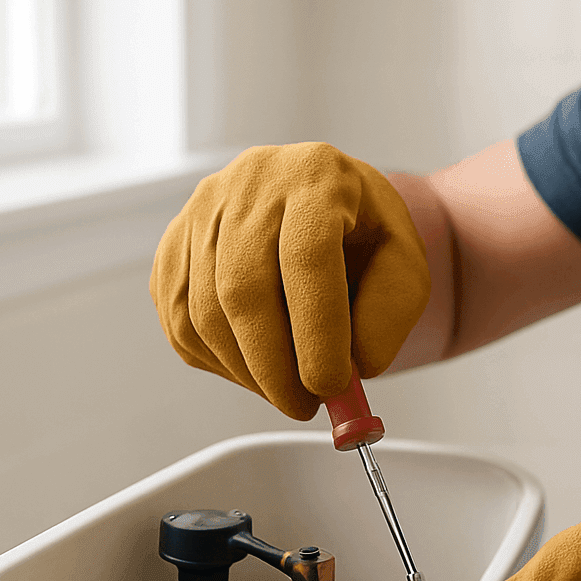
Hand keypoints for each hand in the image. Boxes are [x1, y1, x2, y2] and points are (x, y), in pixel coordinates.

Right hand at [150, 143, 429, 419]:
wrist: (326, 203)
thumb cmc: (365, 235)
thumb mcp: (405, 264)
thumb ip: (390, 314)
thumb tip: (354, 366)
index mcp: (318, 175)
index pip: (307, 257)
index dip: (316, 331)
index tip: (329, 386)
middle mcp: (252, 181)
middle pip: (244, 286)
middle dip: (275, 366)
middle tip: (304, 405)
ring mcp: (203, 208)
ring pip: (204, 309)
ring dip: (246, 371)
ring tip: (287, 390)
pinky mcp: (175, 242)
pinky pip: (178, 318)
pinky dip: (215, 360)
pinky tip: (252, 369)